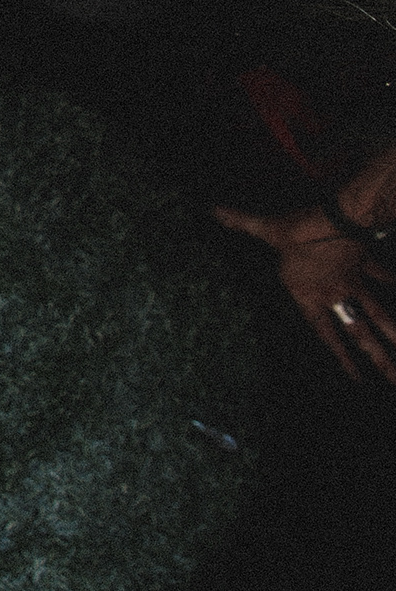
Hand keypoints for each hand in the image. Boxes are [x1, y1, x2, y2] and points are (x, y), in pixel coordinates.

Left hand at [214, 202, 395, 384]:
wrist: (335, 216)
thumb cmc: (298, 229)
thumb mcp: (266, 228)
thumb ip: (242, 223)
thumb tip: (213, 209)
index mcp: (311, 297)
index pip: (328, 336)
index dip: (343, 358)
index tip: (358, 379)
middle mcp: (336, 296)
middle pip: (362, 335)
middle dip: (382, 360)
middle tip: (395, 381)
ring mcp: (355, 283)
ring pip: (381, 316)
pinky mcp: (368, 264)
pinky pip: (386, 279)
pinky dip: (395, 285)